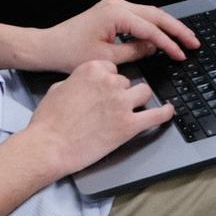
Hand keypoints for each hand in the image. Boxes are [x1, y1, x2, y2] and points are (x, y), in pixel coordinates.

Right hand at [22, 59, 173, 177]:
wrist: (48, 147)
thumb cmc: (47, 122)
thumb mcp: (57, 88)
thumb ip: (77, 80)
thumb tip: (84, 83)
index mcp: (92, 70)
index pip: (113, 69)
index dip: (109, 81)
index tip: (107, 90)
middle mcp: (110, 82)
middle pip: (128, 82)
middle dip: (121, 93)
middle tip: (109, 108)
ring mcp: (122, 103)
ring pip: (143, 93)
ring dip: (138, 101)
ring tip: (130, 110)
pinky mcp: (129, 125)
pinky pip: (156, 115)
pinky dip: (164, 113)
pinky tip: (168, 111)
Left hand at [27, 0, 198, 73]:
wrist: (47, 46)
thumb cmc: (69, 53)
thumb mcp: (106, 58)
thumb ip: (134, 52)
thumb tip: (154, 48)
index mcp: (116, 13)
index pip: (151, 29)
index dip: (169, 43)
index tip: (181, 54)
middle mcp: (117, 4)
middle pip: (156, 15)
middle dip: (177, 29)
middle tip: (193, 42)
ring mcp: (114, 5)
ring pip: (150, 14)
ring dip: (167, 27)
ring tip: (184, 39)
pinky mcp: (111, 11)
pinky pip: (139, 16)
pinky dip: (153, 26)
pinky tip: (163, 36)